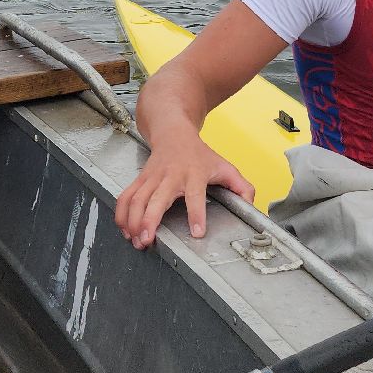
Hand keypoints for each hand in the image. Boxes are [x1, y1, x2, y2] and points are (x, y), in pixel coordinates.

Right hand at [113, 133, 254, 249]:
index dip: (197, 214)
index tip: (196, 232)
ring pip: (136, 199)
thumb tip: (251, 205)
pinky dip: (121, 214)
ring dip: (132, 221)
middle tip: (147, 240)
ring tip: (136, 240)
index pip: (195, 195)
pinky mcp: (140, 179)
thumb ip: (241, 187)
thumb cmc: (198, 153)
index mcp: (193, 174)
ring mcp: (152, 177)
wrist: (173, 131)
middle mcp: (170, 176)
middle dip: (149, 220)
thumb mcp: (225, 166)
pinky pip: (125, 197)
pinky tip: (125, 229)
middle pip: (156, 199)